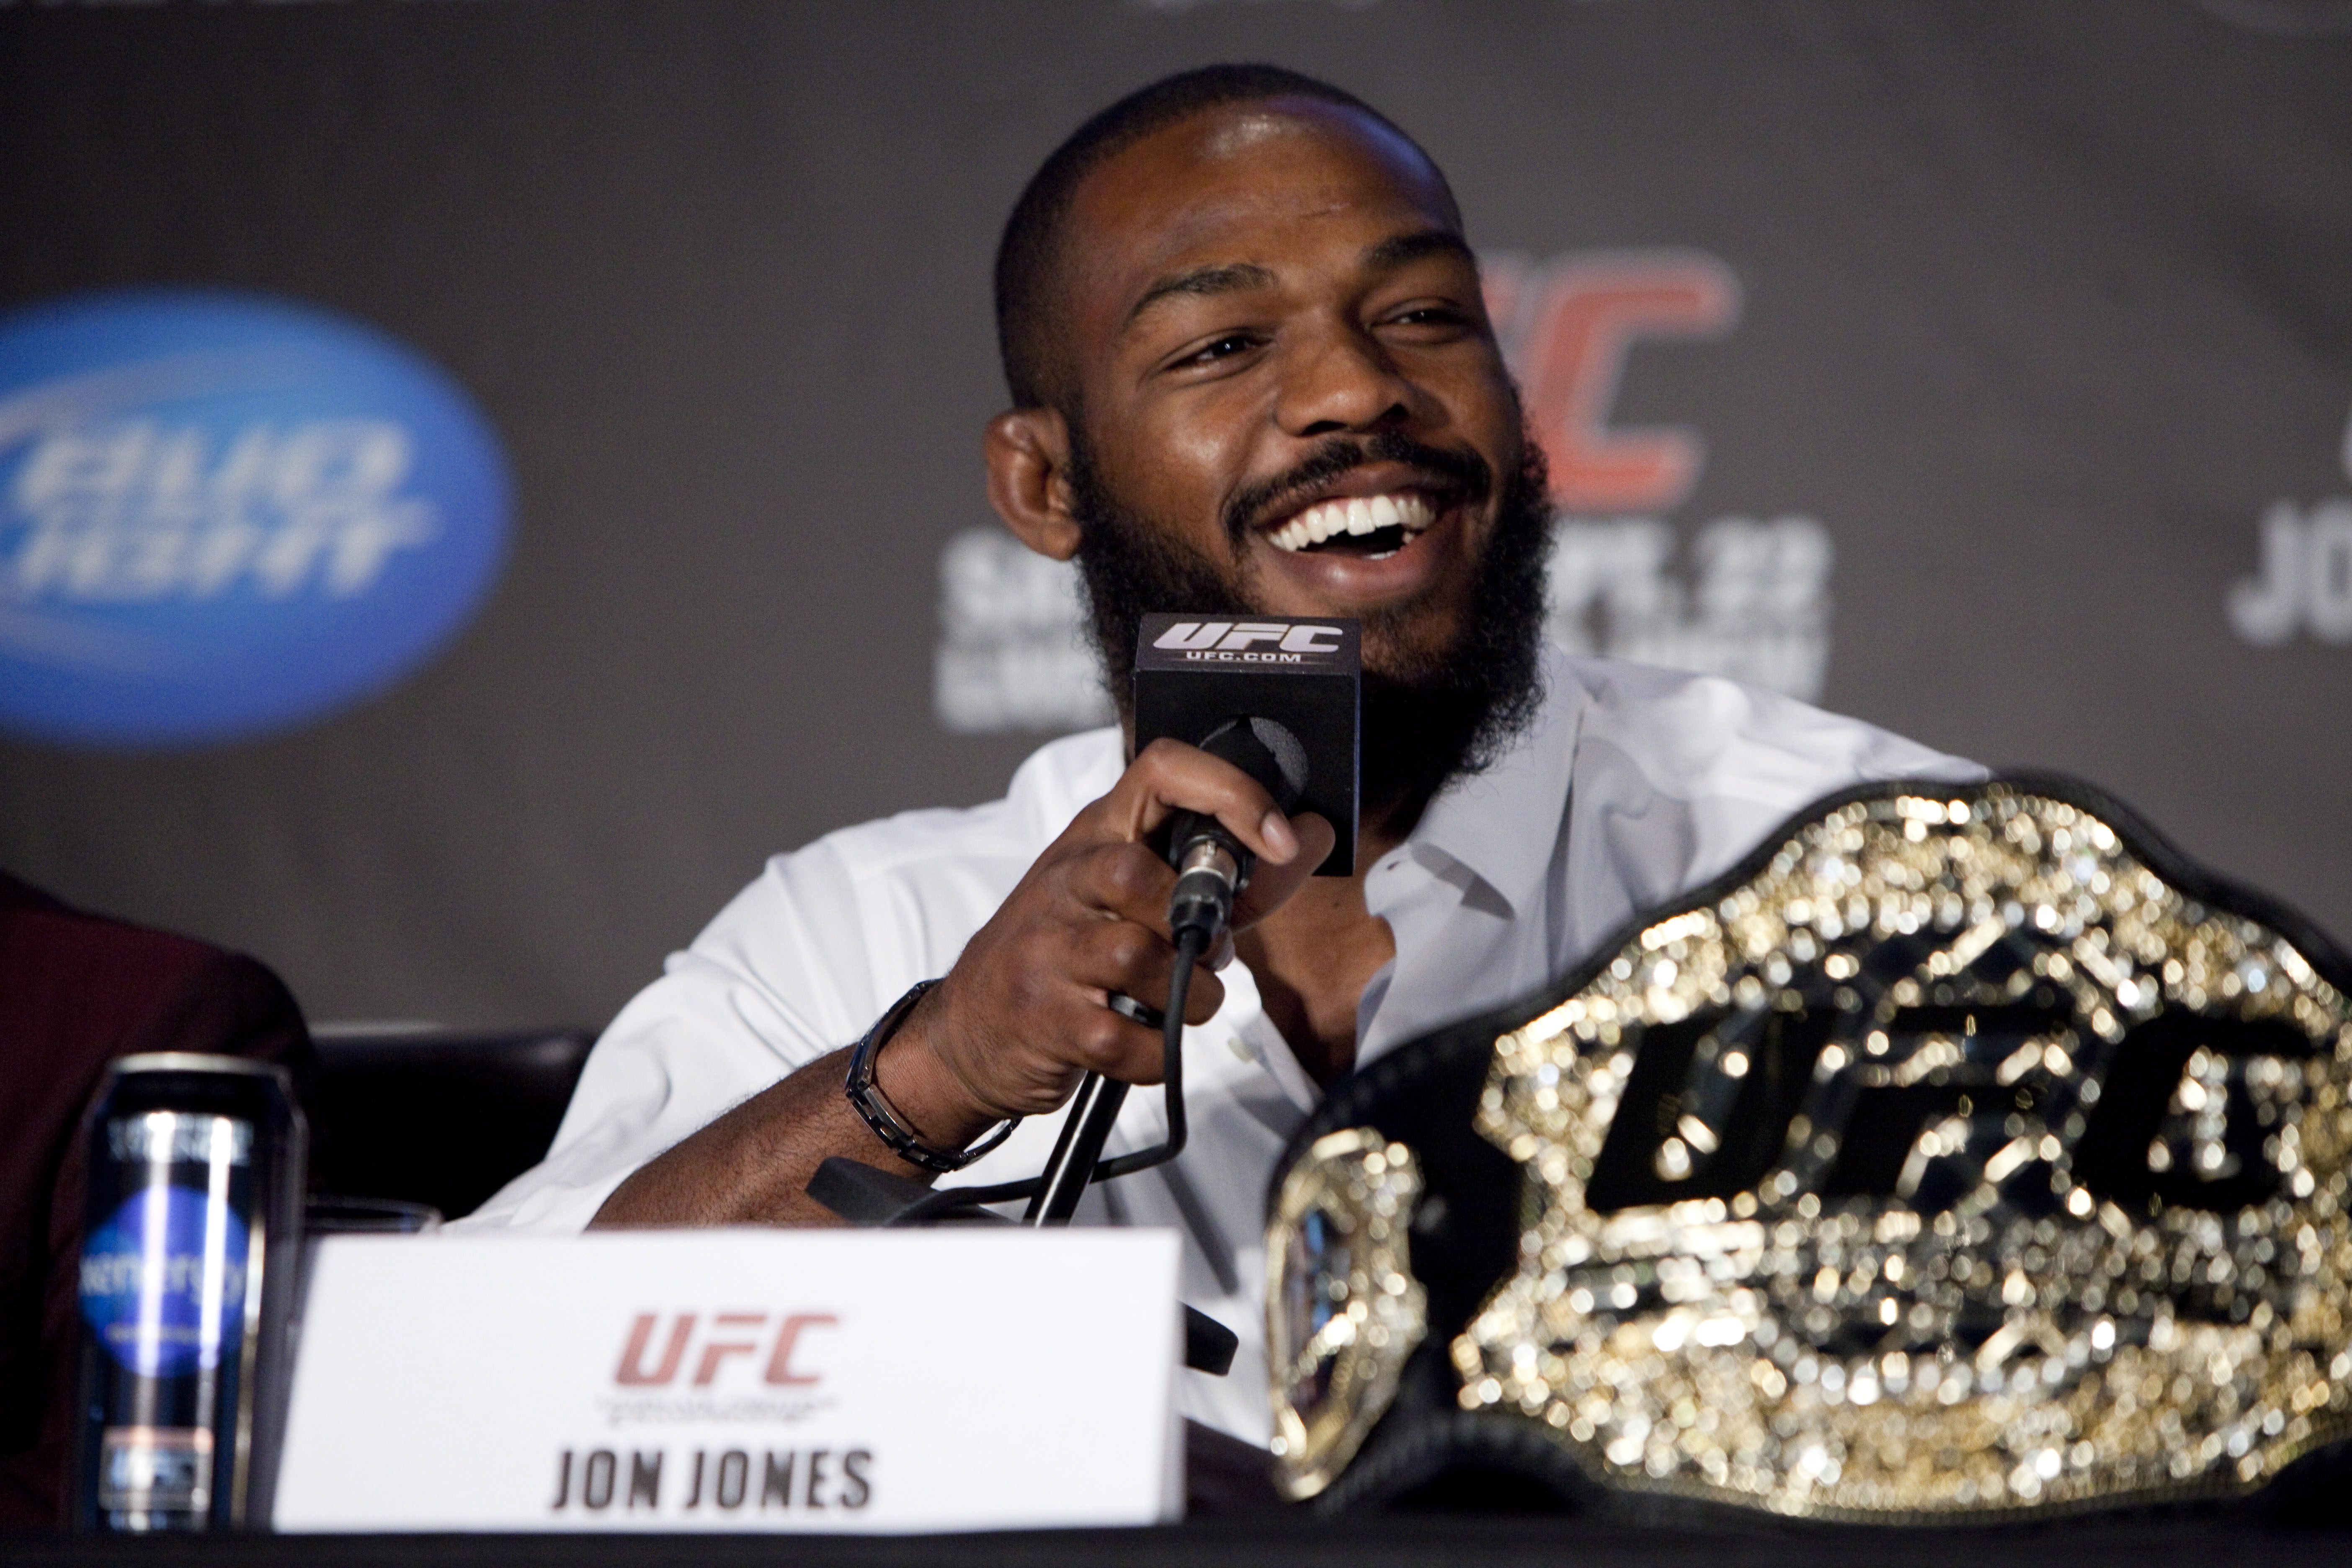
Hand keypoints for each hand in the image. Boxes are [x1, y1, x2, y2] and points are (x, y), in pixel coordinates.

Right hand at [875, 737, 1336, 1147]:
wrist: (969, 1035)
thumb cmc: (1069, 957)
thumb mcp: (1136, 902)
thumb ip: (1227, 879)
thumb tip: (1310, 837)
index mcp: (1094, 837)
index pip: (1161, 770)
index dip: (1231, 793)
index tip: (1280, 837)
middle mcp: (1063, 882)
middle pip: (1137, 874)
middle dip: (1193, 924)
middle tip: (1201, 953)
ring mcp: (1045, 950)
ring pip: (1139, 957)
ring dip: (1188, 996)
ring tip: (1178, 1004)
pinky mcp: (1044, 1019)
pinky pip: (1125, 1038)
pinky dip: (1156, 1054)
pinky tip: (1146, 1046)